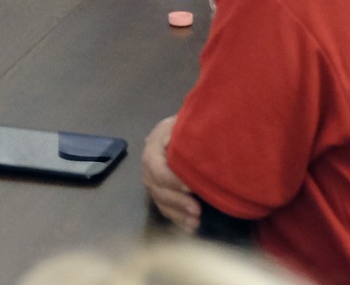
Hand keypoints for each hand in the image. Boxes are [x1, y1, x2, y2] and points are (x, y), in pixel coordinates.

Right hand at [142, 115, 199, 230]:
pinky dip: (176, 218)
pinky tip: (190, 227)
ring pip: (160, 200)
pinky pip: (164, 207)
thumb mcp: (188, 122)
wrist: (187, 127)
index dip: (172, 179)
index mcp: (153, 144)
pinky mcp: (160, 190)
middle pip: (157, 187)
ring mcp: (152, 179)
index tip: (191, 188)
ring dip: (177, 213)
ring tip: (196, 222)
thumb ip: (189, 134)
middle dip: (177, 201)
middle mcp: (148, 164)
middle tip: (197, 210)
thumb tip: (201, 149)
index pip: (156, 166)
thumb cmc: (190, 123)